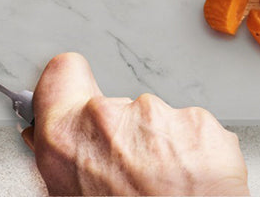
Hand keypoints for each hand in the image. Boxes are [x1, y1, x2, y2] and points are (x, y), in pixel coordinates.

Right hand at [24, 53, 248, 196]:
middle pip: (115, 106)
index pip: (63, 73)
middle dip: (126, 137)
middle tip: (137, 182)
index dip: (73, 86)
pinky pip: (194, 133)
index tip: (80, 92)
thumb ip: (68, 163)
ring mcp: (157, 119)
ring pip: (158, 123)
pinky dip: (197, 156)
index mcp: (67, 140)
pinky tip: (194, 187)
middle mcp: (108, 120)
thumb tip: (58, 147)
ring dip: (164, 151)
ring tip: (170, 193)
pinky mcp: (201, 126)